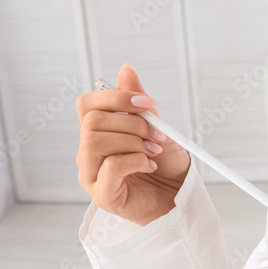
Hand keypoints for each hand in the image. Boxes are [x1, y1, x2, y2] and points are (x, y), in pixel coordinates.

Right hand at [76, 63, 190, 226]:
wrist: (181, 198)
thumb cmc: (167, 165)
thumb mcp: (158, 128)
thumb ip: (139, 104)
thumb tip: (126, 70)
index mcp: (98, 133)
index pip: (86, 104)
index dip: (115, 97)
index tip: (148, 104)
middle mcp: (88, 152)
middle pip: (92, 121)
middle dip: (132, 123)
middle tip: (157, 135)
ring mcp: (91, 174)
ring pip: (95, 141)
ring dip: (133, 142)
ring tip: (153, 151)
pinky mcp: (102, 195)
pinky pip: (109, 167)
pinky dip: (135, 161)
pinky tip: (149, 166)